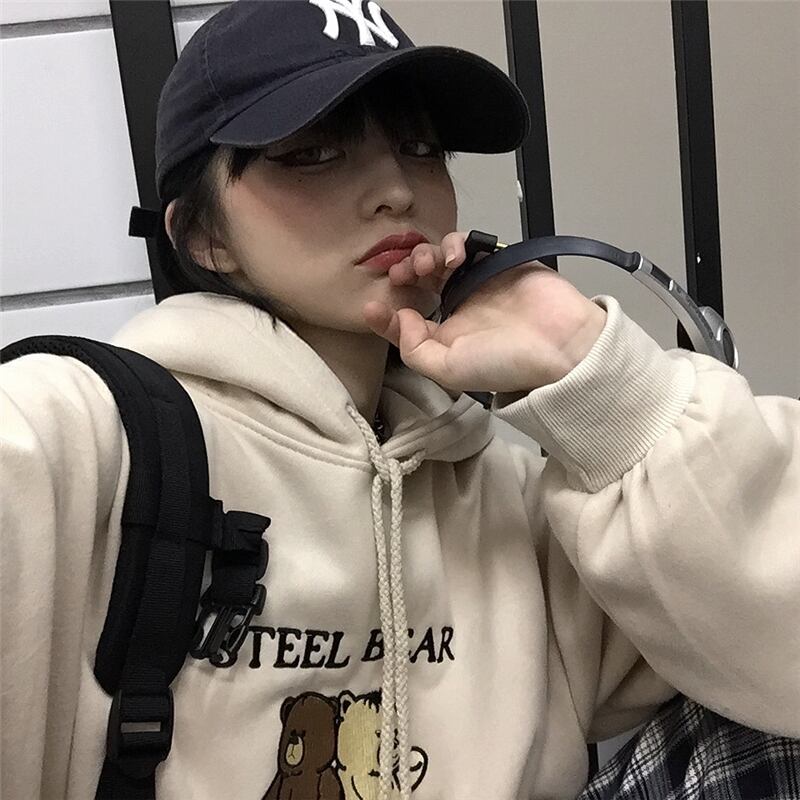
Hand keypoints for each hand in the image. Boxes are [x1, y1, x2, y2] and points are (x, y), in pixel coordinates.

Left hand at [362, 231, 607, 392]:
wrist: (561, 346)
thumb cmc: (506, 364)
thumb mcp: (449, 371)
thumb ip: (415, 351)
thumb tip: (399, 320)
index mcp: (446, 337)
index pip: (404, 321)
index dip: (384, 314)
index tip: (371, 305)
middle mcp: (458, 308)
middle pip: (417, 281)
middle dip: (403, 273)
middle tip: (402, 274)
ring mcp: (477, 282)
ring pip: (438, 257)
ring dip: (425, 255)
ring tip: (429, 264)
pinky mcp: (496, 260)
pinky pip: (467, 243)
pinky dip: (454, 244)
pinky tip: (454, 257)